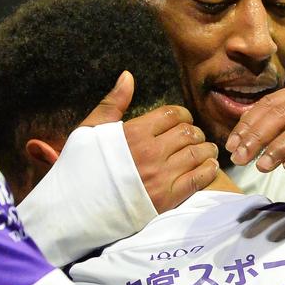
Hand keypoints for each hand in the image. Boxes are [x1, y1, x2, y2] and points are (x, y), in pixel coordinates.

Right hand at [78, 71, 217, 209]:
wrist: (75, 209)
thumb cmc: (80, 168)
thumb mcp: (90, 130)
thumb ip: (113, 102)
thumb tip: (128, 76)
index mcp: (134, 133)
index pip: (172, 114)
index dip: (182, 115)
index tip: (183, 120)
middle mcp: (150, 153)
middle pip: (188, 133)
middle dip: (195, 132)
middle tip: (195, 137)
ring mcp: (160, 177)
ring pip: (198, 154)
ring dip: (206, 150)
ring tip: (207, 150)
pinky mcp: (167, 199)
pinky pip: (199, 180)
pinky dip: (209, 170)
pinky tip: (210, 167)